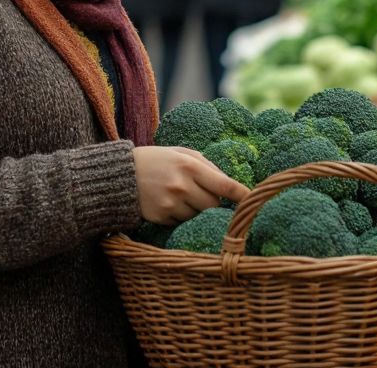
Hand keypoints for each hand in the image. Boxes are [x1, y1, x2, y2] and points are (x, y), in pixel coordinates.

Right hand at [133, 146, 249, 224]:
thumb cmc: (157, 160)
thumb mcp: (182, 153)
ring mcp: (171, 204)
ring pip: (199, 215)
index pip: (225, 184)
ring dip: (198, 210)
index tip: (256, 200)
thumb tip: (230, 185)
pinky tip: (170, 203)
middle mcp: (182, 186)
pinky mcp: (162, 217)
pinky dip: (182, 216)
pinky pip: (183, 222)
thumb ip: (207, 166)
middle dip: (215, 202)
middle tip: (205, 194)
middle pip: (214, 204)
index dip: (242, 195)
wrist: (120, 174)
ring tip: (183, 196)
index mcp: (189, 165)